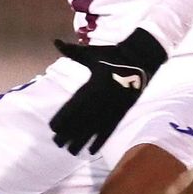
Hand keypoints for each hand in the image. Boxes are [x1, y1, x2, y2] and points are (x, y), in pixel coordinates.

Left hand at [48, 28, 167, 154]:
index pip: (72, 107)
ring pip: (94, 128)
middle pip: (80, 121)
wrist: (140, 57)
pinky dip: (101, 141)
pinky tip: (92, 151)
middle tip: (57, 143)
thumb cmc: (112, 54)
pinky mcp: (122, 112)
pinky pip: (109, 130)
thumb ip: (72, 51)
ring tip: (71, 152)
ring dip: (82, 141)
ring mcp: (111, 107)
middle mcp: (99, 99)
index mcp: (90, 85)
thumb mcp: (91, 53)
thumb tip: (56, 42)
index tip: (52, 128)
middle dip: (68, 133)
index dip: (62, 119)